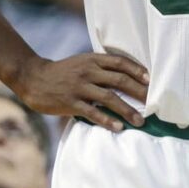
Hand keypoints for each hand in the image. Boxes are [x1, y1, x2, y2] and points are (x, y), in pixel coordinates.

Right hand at [13, 52, 148, 130]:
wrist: (33, 77)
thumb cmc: (63, 71)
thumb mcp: (83, 62)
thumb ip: (102, 67)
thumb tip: (129, 77)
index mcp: (93, 60)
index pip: (121, 62)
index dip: (138, 71)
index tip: (152, 81)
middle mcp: (88, 71)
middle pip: (120, 80)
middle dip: (140, 92)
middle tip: (155, 103)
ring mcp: (79, 87)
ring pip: (109, 98)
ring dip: (127, 110)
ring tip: (141, 121)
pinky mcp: (70, 102)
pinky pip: (92, 112)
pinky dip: (107, 120)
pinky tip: (118, 127)